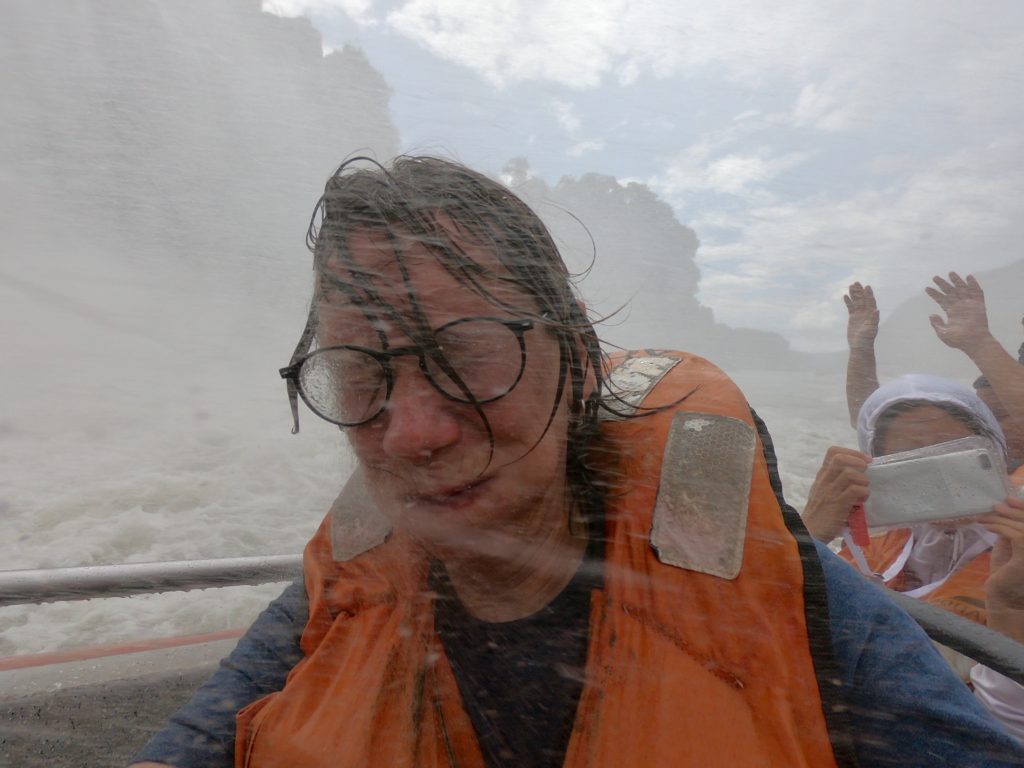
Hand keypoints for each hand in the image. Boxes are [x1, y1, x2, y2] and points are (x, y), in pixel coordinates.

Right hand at [802, 446, 870, 541]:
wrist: (808, 534)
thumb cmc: (818, 515)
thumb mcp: (821, 493)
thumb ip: (834, 483)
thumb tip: (858, 476)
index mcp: (821, 477)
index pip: (833, 452)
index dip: (852, 452)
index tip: (864, 460)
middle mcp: (824, 481)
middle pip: (840, 458)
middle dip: (858, 461)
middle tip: (866, 472)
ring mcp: (830, 492)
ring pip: (850, 474)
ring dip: (863, 481)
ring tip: (864, 490)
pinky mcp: (837, 504)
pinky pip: (855, 490)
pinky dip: (864, 493)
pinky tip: (862, 501)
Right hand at [844, 282, 878, 349]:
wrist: (860, 346)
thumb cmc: (866, 339)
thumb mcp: (870, 329)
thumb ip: (873, 319)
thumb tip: (876, 310)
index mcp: (871, 314)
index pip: (870, 302)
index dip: (868, 294)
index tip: (866, 287)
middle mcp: (866, 313)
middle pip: (863, 299)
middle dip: (860, 291)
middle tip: (856, 282)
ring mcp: (859, 315)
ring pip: (856, 302)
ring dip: (854, 294)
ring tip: (851, 286)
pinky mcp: (853, 318)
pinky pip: (850, 308)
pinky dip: (848, 302)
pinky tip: (845, 296)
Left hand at [925, 272, 991, 352]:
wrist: (973, 342)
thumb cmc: (959, 340)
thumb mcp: (943, 333)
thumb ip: (937, 324)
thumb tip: (932, 315)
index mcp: (951, 312)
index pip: (941, 300)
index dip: (934, 294)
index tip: (927, 288)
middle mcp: (960, 306)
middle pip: (950, 292)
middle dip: (943, 284)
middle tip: (934, 277)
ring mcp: (969, 305)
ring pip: (962, 289)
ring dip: (957, 281)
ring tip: (950, 273)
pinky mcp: (979, 305)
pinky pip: (977, 293)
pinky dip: (974, 285)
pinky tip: (969, 277)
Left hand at [979, 496, 1023, 612]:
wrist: (1004, 599)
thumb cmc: (1007, 575)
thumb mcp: (1010, 548)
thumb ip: (1012, 532)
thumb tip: (1004, 511)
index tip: (1010, 499)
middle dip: (1013, 511)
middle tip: (996, 505)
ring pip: (1022, 528)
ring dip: (1002, 518)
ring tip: (985, 516)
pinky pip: (1015, 535)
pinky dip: (999, 527)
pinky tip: (986, 526)